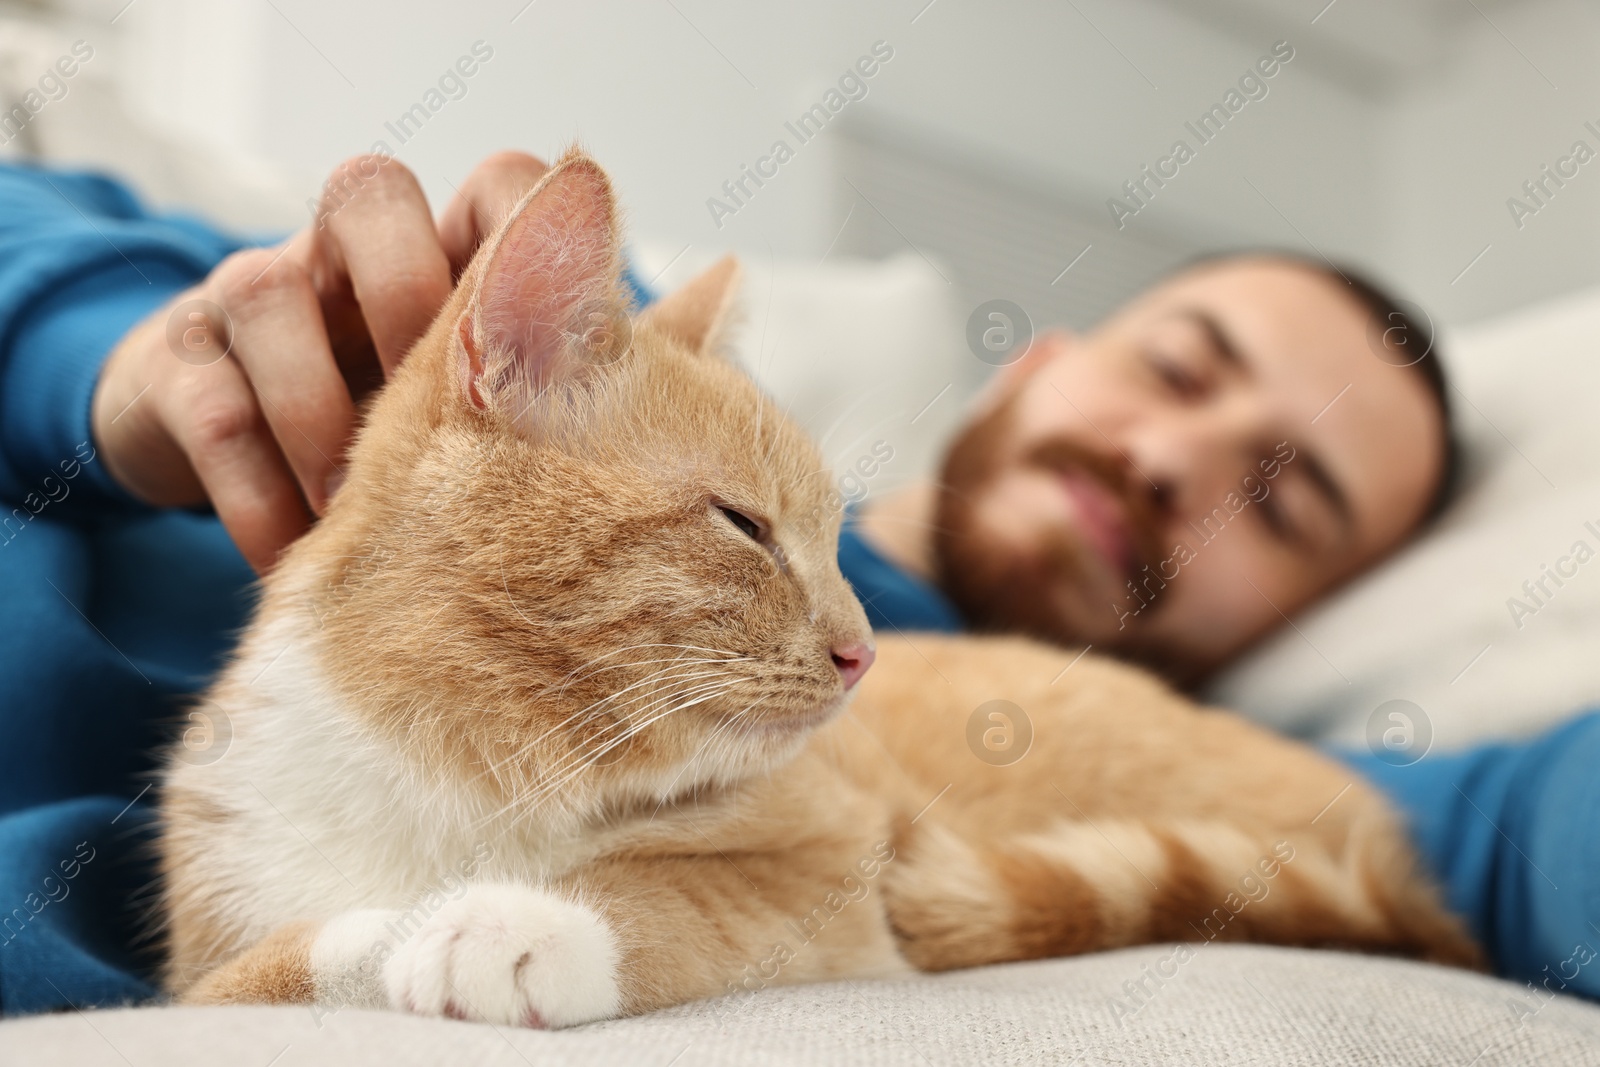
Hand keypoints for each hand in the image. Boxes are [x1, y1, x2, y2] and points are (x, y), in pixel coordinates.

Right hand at [90, 150, 549, 572]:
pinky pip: (211, 411)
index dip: (527, 235)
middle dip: (408, 297)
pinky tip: (292, 558)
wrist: (218, 441)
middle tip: (434, 418)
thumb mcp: (459, 402)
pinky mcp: (175, 366)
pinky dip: (256, 494)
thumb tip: (684, 420)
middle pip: (371, 193)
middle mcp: (339, 249)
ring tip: (354, 515)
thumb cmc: (380, 419)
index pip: (498, 183)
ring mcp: (247, 293)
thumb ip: (541, 395)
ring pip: (269, 291)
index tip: (546, 347)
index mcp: (435, 249)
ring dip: (319, 415)